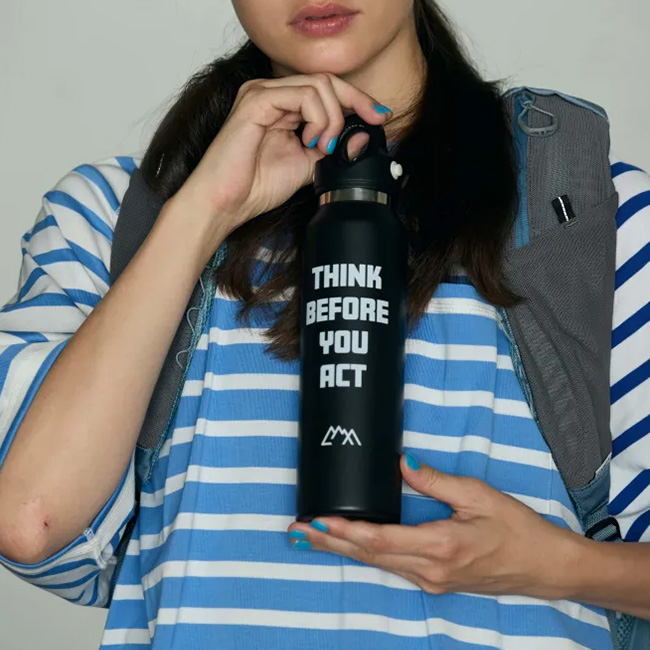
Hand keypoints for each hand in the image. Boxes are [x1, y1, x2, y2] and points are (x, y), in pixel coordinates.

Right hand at [172, 72, 392, 251]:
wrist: (226, 203)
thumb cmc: (255, 187)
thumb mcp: (308, 166)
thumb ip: (333, 149)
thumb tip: (364, 135)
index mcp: (281, 106)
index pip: (326, 90)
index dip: (358, 100)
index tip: (380, 118)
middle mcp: (271, 93)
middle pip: (326, 81)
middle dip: (356, 102)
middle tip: (371, 123)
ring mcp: (262, 93)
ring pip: (318, 85)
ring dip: (333, 118)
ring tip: (323, 147)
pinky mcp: (256, 100)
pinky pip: (303, 95)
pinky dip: (319, 118)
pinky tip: (312, 141)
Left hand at [287, 452, 585, 599]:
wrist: (544, 567)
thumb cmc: (516, 528)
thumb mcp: (478, 496)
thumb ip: (435, 481)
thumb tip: (402, 464)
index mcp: (441, 546)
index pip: (380, 539)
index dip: (346, 531)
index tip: (318, 521)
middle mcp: (431, 570)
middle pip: (369, 556)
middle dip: (330, 543)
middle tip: (298, 531)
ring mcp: (432, 581)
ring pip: (377, 564)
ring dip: (343, 550)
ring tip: (312, 538)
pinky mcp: (435, 582)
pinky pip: (392, 567)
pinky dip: (365, 555)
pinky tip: (350, 547)